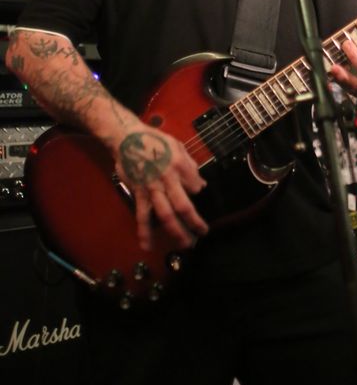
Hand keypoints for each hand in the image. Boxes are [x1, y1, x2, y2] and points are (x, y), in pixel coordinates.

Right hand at [114, 122, 207, 250]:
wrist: (127, 138)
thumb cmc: (154, 140)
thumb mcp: (177, 145)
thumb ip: (190, 165)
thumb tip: (200, 183)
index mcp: (179, 166)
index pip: (196, 186)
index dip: (199, 191)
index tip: (199, 193)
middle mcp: (167, 180)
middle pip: (183, 207)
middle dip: (194, 223)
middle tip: (202, 233)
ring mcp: (152, 189)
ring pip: (165, 216)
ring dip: (176, 232)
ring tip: (186, 244)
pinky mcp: (139, 194)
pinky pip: (142, 216)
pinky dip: (144, 232)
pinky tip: (147, 246)